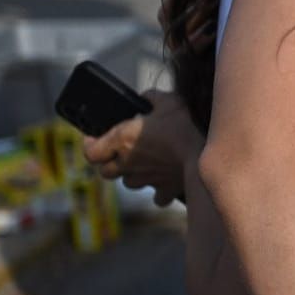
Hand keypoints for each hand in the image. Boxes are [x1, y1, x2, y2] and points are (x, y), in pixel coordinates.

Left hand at [81, 90, 197, 204]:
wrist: (206, 156)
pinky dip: (158, 190)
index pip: (90, 152)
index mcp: (122, 140)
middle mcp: (128, 163)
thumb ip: (151, 98)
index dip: (89, 145)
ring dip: (132, 174)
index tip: (94, 138)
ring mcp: (145, 179)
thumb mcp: (168, 100)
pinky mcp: (164, 189)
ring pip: (128, 182)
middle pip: (105, 171)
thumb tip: (145, 99)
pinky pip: (156, 196)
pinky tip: (165, 180)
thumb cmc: (184, 126)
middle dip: (109, 162)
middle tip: (120, 151)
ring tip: (145, 164)